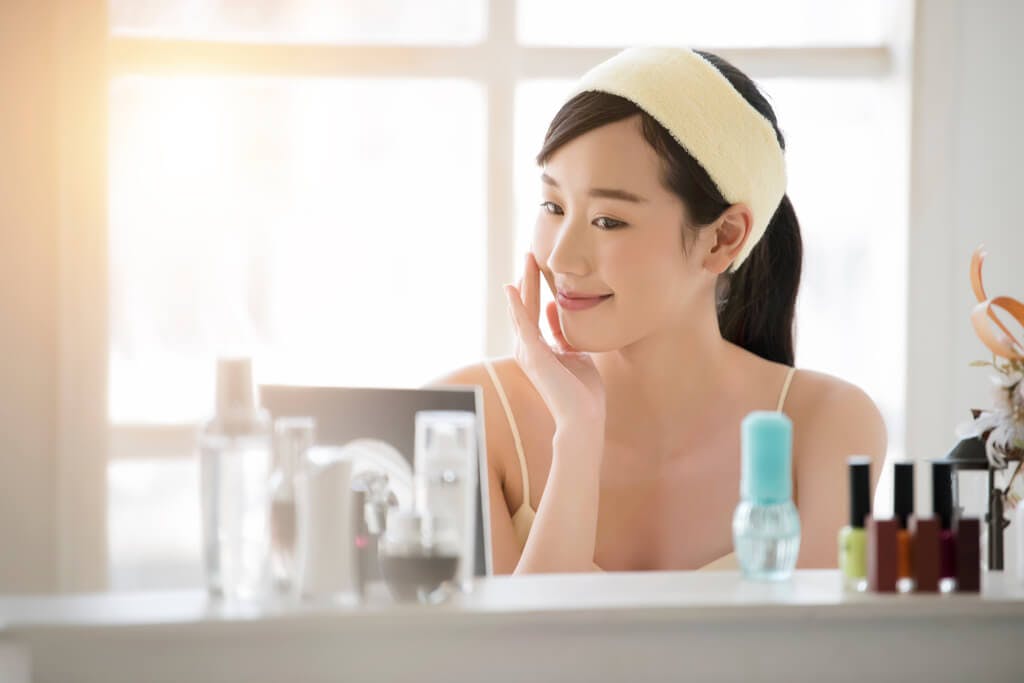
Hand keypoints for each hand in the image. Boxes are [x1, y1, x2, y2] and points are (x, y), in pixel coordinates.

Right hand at [505, 252, 605, 426]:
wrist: (583, 419)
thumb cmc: (583, 393)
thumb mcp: (575, 354)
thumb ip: (564, 334)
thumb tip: (555, 309)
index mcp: (538, 349)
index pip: (534, 312)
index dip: (536, 288)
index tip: (539, 267)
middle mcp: (528, 349)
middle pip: (525, 306)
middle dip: (528, 279)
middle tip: (530, 253)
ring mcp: (528, 352)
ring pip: (523, 310)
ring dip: (524, 284)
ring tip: (527, 259)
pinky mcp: (533, 355)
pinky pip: (523, 324)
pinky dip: (516, 305)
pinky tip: (512, 287)